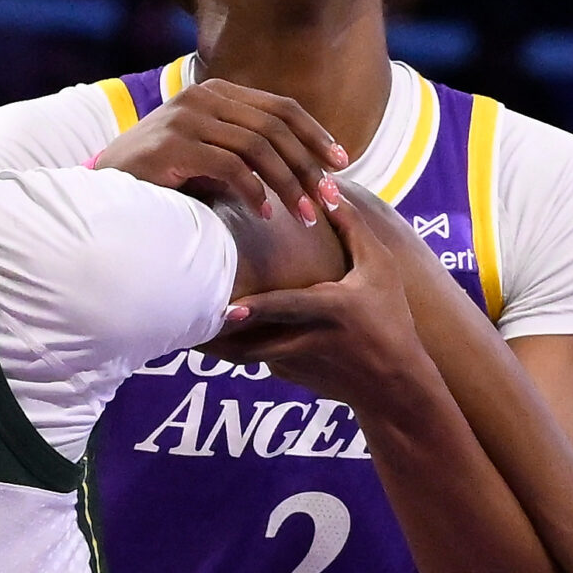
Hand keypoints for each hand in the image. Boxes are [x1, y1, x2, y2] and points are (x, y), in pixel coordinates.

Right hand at [95, 78, 347, 222]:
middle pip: (275, 126)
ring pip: (258, 147)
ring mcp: (186, 118)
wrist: (105, 187)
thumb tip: (305, 169)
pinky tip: (266, 214)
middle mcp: (203, 97)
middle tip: (329, 199)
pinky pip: (230, 166)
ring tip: (305, 215)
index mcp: (217, 92)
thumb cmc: (163, 177)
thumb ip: (247, 150)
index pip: (281, 107)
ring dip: (288, 185)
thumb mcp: (210, 154)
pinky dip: (254, 192)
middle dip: (308, 165)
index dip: (315, 134)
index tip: (340, 163)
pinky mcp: (173, 145)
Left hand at [201, 187, 421, 403]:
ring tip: (183, 328)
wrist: (394, 385)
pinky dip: (237, 345)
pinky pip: (256, 357)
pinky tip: (215, 333)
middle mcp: (307, 341)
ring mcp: (294, 364)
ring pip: (245, 354)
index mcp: (330, 310)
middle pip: (249, 343)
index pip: (287, 308)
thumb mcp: (379, 268)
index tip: (225, 309)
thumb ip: (352, 228)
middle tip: (178, 320)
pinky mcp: (287, 377)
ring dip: (216, 345)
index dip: (257, 309)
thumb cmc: (389, 316)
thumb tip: (326, 187)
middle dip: (214, 337)